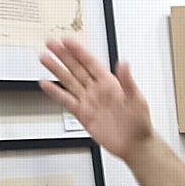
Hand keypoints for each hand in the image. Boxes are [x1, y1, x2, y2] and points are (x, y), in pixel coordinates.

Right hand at [40, 39, 153, 163]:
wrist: (134, 145)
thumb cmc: (139, 124)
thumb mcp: (137, 100)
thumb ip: (128, 82)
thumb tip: (124, 64)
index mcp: (110, 84)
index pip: (91, 63)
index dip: (78, 51)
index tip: (66, 40)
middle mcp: (97, 90)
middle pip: (76, 68)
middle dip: (63, 55)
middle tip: (50, 43)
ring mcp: (89, 102)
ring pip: (69, 82)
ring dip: (56, 70)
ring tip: (44, 58)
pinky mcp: (84, 115)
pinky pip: (67, 101)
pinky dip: (56, 93)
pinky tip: (46, 85)